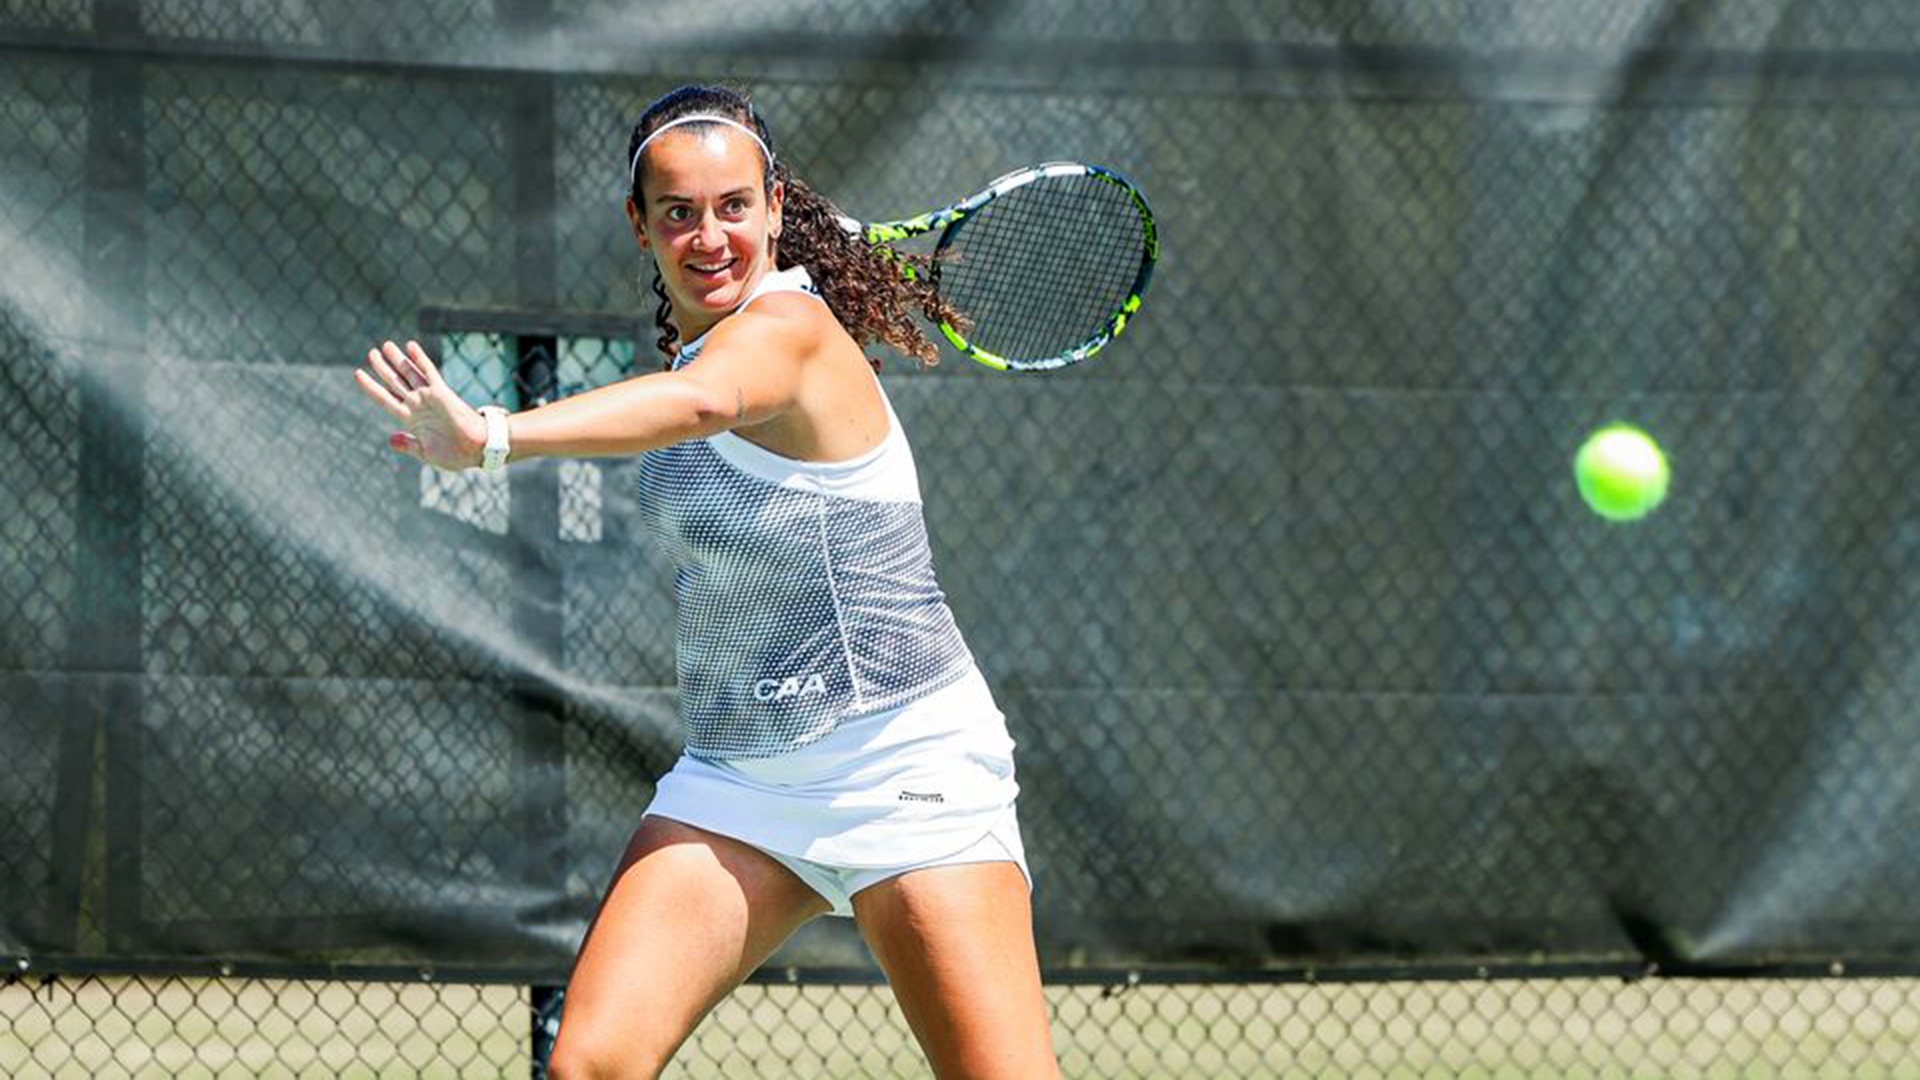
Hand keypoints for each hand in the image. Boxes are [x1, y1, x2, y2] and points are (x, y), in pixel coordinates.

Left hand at [354, 340, 486, 470]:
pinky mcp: (441, 392)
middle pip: (394, 382)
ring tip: (385, 346)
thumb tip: (391, 439)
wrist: (476, 449)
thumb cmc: (454, 455)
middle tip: (372, 353)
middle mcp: (417, 404)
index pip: (384, 398)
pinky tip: (410, 346)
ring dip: (397, 359)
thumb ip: (408, 445)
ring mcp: (428, 397)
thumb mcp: (426, 452)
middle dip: (382, 367)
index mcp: (410, 419)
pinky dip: (419, 358)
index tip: (358, 374)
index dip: (371, 386)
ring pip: (408, 373)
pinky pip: (428, 371)